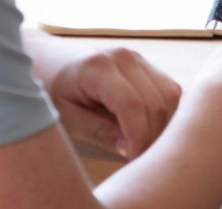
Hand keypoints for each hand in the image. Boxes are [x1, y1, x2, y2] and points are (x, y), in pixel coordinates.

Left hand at [43, 45, 182, 159]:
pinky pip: (170, 92)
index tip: (134, 164)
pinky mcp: (146, 65)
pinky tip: (149, 134)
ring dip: (163, 128)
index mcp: (97, 66)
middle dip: (153, 138)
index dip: (139, 139)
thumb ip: (98, 131)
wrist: (51, 63)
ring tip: (144, 151)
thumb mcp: (66, 117)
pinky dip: (166, 116)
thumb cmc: (54, 92)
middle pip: (156, 102)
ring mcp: (137, 58)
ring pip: (170, 97)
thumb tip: (129, 150)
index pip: (132, 105)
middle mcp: (123, 56)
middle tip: (141, 165)